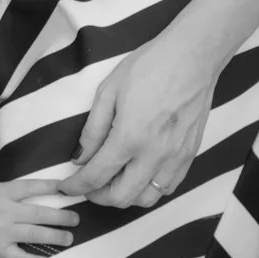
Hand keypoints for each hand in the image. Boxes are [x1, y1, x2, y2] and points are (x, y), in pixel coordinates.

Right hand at [0, 154, 78, 257]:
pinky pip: (20, 257)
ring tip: (70, 239)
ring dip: (55, 237)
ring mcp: (4, 232)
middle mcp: (9, 212)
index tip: (67, 188)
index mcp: (4, 193)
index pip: (32, 187)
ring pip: (35, 234)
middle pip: (41, 213)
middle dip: (61, 216)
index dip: (51, 187)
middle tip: (77, 219)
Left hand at [59, 34, 218, 209]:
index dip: (76, 186)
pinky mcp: (190, 155)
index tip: (66, 187)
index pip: (96, 176)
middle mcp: (154, 155)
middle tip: (87, 185)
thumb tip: (81, 157)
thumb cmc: (150, 67)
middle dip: (97, 196)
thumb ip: (93, 129)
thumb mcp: (108, 91)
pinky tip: (139, 175)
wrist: (192, 58)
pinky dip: (149, 189)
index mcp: (129, 137)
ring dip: (125, 196)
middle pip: (121, 197)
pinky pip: (168, 187)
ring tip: (112, 181)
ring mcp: (175, 158)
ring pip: (147, 199)